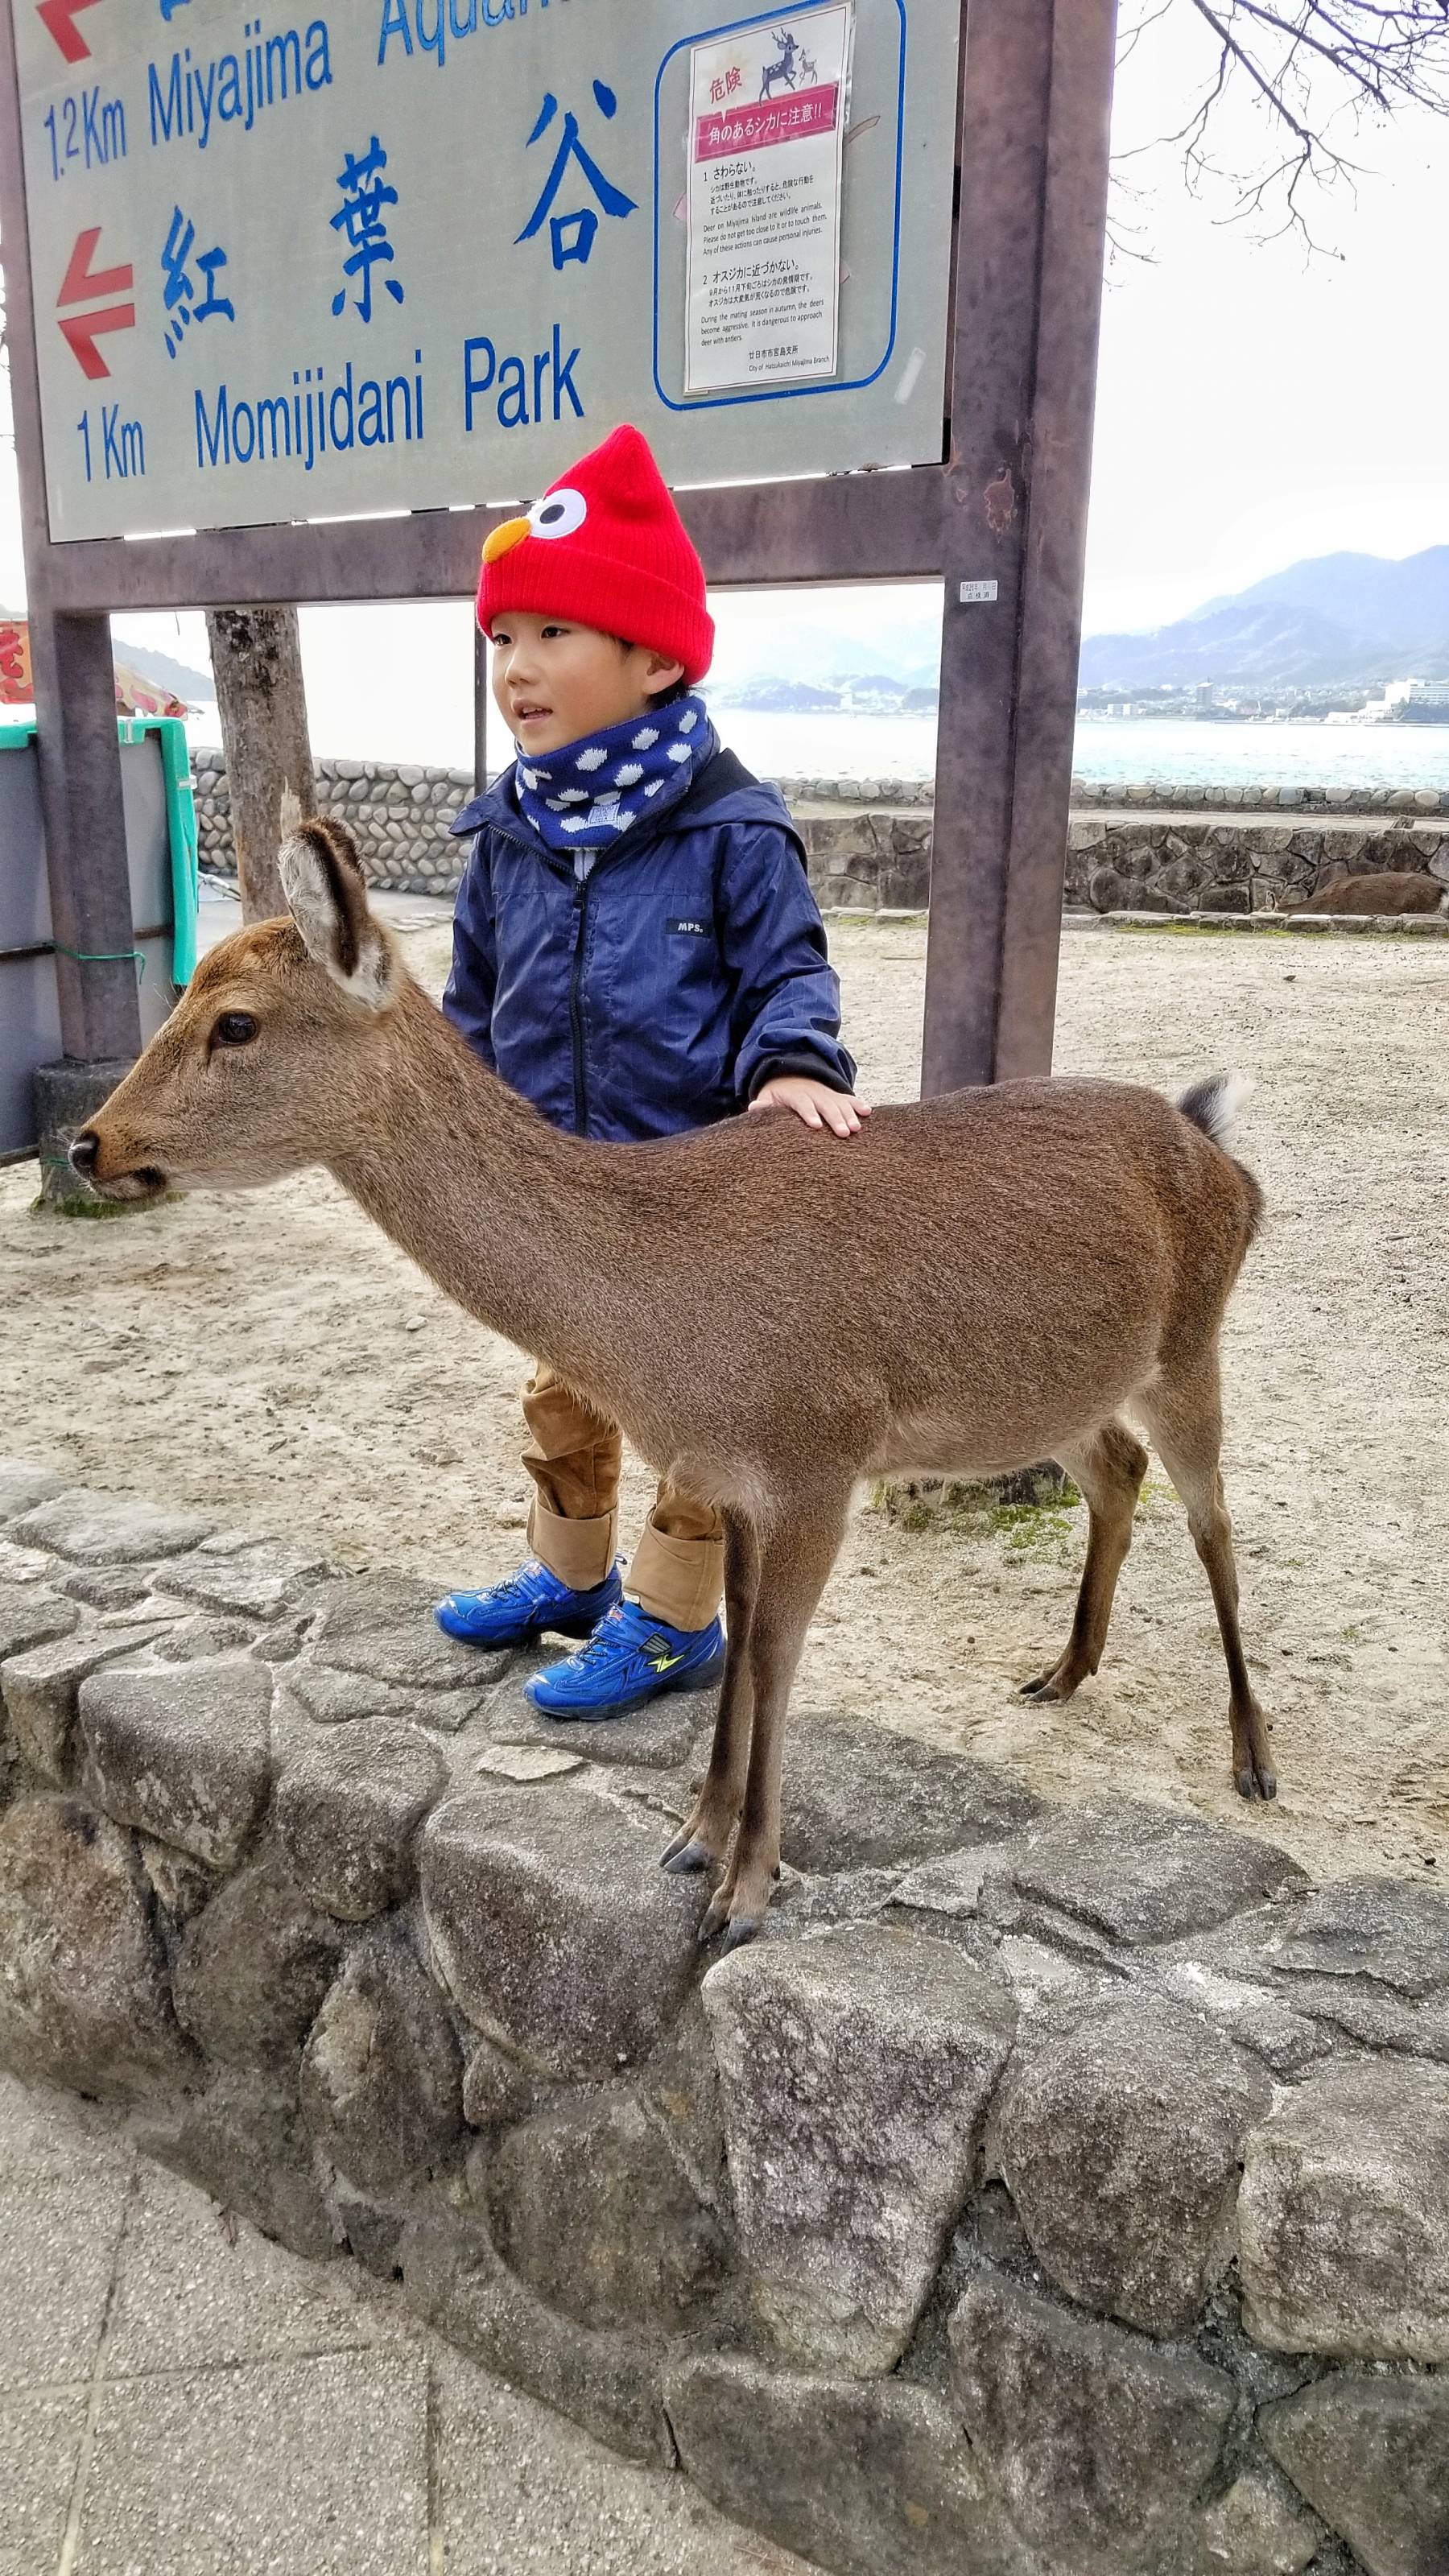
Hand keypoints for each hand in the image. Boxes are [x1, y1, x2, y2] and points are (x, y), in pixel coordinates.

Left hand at [749, 1075, 871, 1136]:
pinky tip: (868, 1112)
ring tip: (857, 1128)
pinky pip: (848, 1099)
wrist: (790, 1076)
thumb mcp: (768, 1096)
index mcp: (797, 1095)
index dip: (809, 1114)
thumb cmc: (778, 1094)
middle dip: (835, 1119)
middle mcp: (814, 1093)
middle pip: (826, 1106)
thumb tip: (754, 1107)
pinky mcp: (836, 1096)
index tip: (816, 1125)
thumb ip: (763, 1103)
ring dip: (850, 1115)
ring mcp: (827, 1094)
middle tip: (844, 1133)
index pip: (803, 1104)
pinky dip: (858, 1104)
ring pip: (840, 1104)